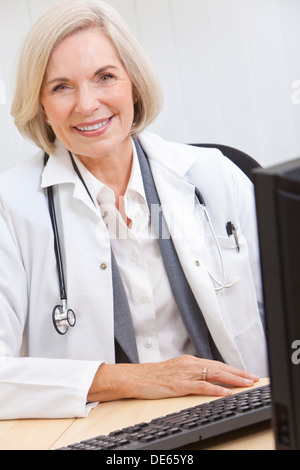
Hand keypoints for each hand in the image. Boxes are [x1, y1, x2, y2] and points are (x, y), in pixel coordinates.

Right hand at [87, 355, 258, 402]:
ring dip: (233, 379)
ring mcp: (185, 374)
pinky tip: (225, 392)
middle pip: (219, 367)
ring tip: (246, 383)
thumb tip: (205, 378)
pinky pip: (201, 386)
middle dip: (238, 373)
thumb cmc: (153, 376)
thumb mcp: (174, 371)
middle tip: (254, 377)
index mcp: (189, 361)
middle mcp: (189, 364)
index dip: (232, 369)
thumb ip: (190, 373)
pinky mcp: (179, 384)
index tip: (246, 373)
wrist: (135, 377)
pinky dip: (215, 389)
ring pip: (214, 374)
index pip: (216, 364)